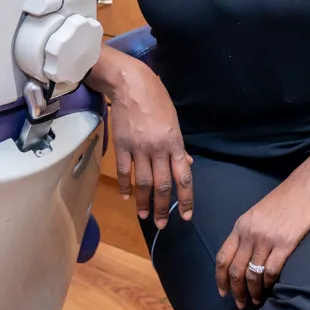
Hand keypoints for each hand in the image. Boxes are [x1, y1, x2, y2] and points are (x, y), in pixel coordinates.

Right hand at [107, 53, 192, 228]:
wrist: (131, 84)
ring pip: (144, 183)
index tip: (187, 215)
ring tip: (145, 216)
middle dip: (164, 208)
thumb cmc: (156, 99)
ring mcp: (139, 148)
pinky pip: (125, 172)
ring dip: (145, 202)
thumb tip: (187, 163)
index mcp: (174, 142)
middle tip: (162, 225)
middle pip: (163, 185)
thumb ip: (179, 145)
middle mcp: (158, 149)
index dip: (186, 199)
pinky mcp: (122, 146)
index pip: (184, 176)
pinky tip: (127, 196)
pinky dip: (126, 186)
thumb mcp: (174, 120)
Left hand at [215, 176, 309, 309]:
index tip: (223, 292)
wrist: (305, 189)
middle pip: (236, 270)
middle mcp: (250, 233)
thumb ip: (246, 233)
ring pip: (252, 275)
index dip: (220, 278)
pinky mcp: (285, 244)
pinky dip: (269, 284)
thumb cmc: (282, 201)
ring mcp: (267, 239)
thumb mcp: (256, 214)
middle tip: (240, 303)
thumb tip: (240, 258)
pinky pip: (271, 272)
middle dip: (236, 291)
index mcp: (241, 225)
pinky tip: (270, 287)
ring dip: (253, 292)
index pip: (223, 256)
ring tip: (256, 299)